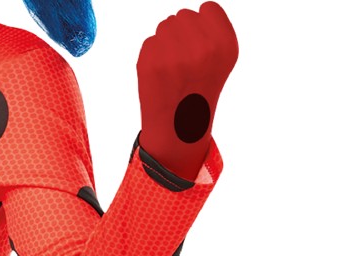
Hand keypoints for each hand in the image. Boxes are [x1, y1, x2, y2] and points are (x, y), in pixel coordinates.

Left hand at [137, 1, 237, 180]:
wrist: (179, 125)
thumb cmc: (202, 87)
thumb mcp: (223, 58)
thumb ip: (213, 29)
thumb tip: (194, 10)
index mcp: (225, 44)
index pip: (208, 8)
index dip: (203, 25)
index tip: (202, 44)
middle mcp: (201, 47)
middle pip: (184, 15)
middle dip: (183, 33)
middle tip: (186, 59)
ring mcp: (172, 54)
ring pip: (165, 26)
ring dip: (168, 42)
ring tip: (175, 67)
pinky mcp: (149, 61)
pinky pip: (150, 42)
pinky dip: (154, 54)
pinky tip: (162, 73)